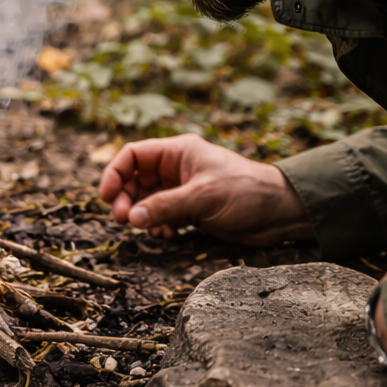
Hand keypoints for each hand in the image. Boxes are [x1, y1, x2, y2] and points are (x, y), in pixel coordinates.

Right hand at [97, 134, 314, 245]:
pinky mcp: (191, 211)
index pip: (133, 155)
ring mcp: (183, 190)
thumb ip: (164, 206)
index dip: (115, 173)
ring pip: (146, 201)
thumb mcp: (202, 196)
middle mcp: (177, 169)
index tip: (107, 197)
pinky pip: (161, 217)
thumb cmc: (246, 191)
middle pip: (135, 180)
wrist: (279, 212)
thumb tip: (131, 218)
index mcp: (178, 152)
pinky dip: (158, 227)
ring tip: (146, 229)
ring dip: (141, 216)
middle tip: (124, 219)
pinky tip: (167, 235)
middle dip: (126, 199)